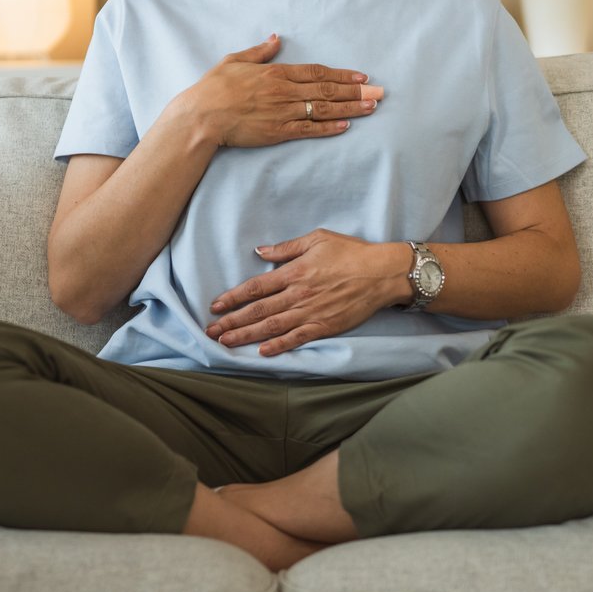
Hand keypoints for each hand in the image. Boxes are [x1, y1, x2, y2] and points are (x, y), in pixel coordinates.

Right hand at [187, 34, 381, 148]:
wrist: (201, 116)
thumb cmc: (213, 87)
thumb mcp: (234, 60)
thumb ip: (259, 51)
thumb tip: (275, 38)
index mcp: (276, 73)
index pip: (316, 72)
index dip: (341, 75)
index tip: (361, 76)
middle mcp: (284, 91)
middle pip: (327, 90)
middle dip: (356, 91)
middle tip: (380, 92)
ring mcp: (282, 112)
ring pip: (324, 109)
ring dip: (351, 108)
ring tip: (372, 107)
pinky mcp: (277, 132)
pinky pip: (308, 129)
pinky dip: (328, 128)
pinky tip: (346, 126)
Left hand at [206, 230, 407, 356]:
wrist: (381, 273)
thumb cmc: (351, 252)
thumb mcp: (317, 239)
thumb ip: (287, 248)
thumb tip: (261, 252)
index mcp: (294, 272)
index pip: (256, 287)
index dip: (233, 297)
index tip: (215, 305)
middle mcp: (298, 294)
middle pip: (258, 310)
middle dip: (232, 322)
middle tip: (211, 331)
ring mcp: (311, 312)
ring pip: (272, 326)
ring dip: (247, 335)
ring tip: (226, 343)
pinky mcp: (325, 326)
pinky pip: (297, 338)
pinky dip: (279, 346)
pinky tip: (262, 352)